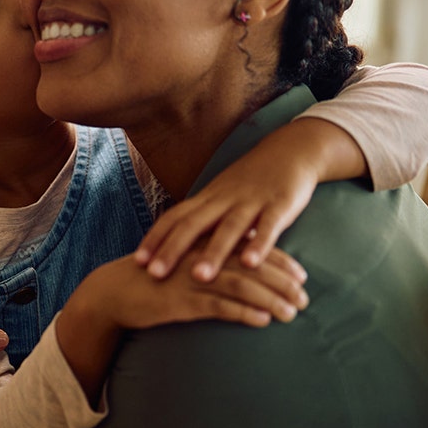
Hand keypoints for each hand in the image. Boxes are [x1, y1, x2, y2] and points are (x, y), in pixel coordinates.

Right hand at [59, 247, 308, 402]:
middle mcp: (200, 255)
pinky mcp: (181, 300)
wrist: (113, 292)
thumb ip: (210, 258)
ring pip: (242, 285)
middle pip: (252, 265)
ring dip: (271, 299)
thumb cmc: (151, 278)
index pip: (250, 246)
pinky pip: (219, 306)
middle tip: (305, 298)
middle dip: (283, 282)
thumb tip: (242, 260)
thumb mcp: (183, 261)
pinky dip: (244, 313)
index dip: (279, 261)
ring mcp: (191, 277)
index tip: (301, 275)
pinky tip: (263, 321)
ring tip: (292, 314)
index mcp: (203, 242)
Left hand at [135, 128, 325, 281]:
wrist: (290, 150)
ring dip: (214, 252)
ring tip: (199, 277)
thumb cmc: (250, 182)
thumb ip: (202, 220)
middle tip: (154, 275)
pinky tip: (251, 264)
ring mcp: (251, 202)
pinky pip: (269, 226)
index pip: (174, 218)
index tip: (136, 262)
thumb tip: (175, 246)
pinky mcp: (280, 205)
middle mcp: (224, 200)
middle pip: (193, 224)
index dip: (155, 238)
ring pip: (228, 228)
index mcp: (207, 199)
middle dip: (172, 249)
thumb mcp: (221, 198)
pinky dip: (260, 244)